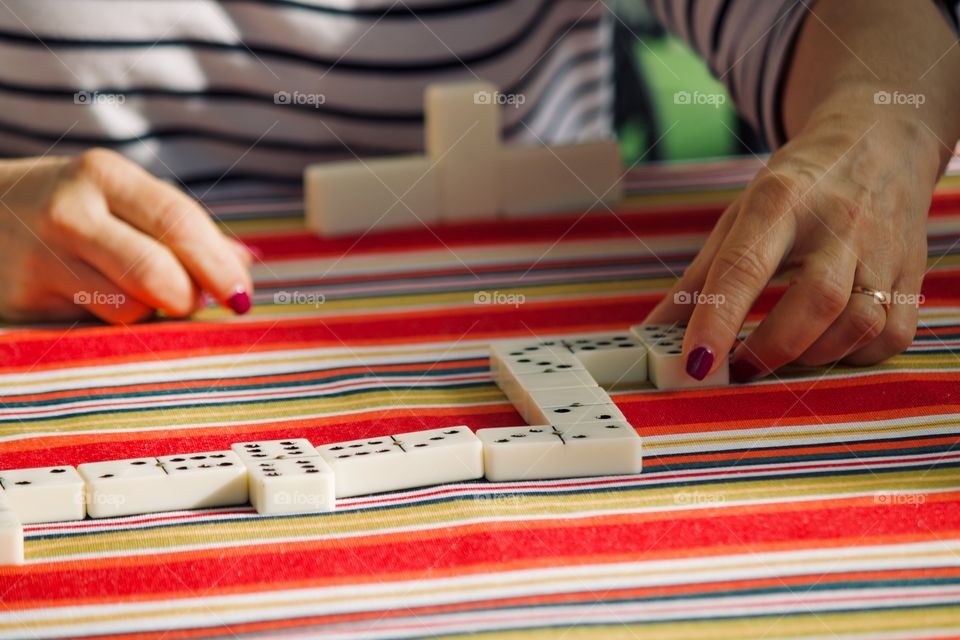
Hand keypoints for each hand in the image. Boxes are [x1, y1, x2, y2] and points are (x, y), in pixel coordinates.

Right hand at [0, 148, 253, 322]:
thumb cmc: (78, 207)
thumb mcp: (125, 198)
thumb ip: (186, 229)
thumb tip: (245, 264)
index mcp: (105, 175)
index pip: (177, 222)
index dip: (216, 264)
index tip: (241, 296)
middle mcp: (68, 212)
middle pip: (156, 273)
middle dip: (189, 298)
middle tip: (196, 302)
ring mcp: (40, 259)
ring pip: (129, 309)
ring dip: (152, 313)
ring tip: (140, 294)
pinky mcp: (23, 302)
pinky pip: (96, 329)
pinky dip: (118, 327)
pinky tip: (106, 305)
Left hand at [643, 108, 940, 381]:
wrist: (879, 142)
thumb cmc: (796, 190)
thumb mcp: (740, 217)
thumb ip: (699, 281)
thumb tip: (654, 333)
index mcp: (781, 200)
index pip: (745, 265)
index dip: (719, 319)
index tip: (697, 363)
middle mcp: (839, 221)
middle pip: (816, 300)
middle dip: (772, 347)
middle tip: (739, 368)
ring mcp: (884, 247)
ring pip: (859, 323)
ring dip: (813, 356)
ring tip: (779, 355)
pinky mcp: (913, 272)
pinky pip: (891, 335)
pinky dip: (854, 355)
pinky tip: (826, 345)